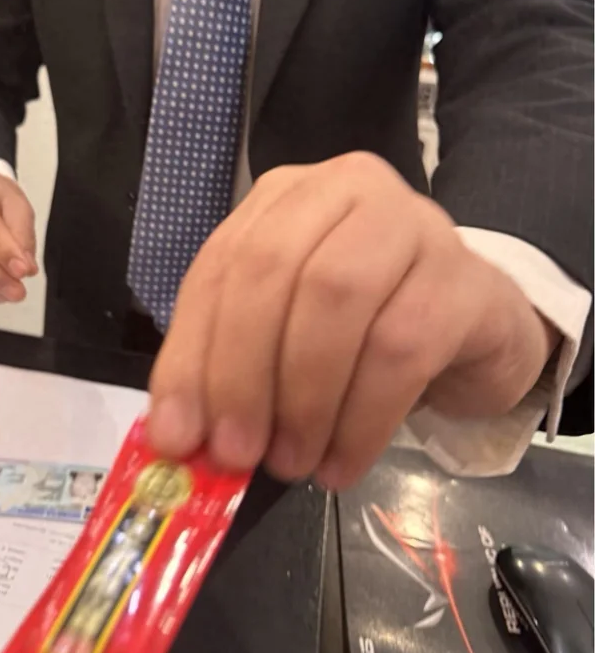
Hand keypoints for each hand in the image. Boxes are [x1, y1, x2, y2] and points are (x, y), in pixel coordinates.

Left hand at [148, 153, 555, 489]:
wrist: (475, 325)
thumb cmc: (363, 326)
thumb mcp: (282, 337)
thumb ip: (228, 370)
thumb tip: (178, 437)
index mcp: (284, 198)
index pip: (219, 265)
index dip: (192, 353)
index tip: (177, 435)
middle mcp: (345, 190)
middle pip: (273, 270)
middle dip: (242, 373)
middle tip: (237, 453)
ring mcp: (412, 223)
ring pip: (337, 300)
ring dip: (303, 398)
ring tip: (293, 462)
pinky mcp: (463, 277)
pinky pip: (402, 349)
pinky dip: (361, 419)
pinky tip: (343, 463)